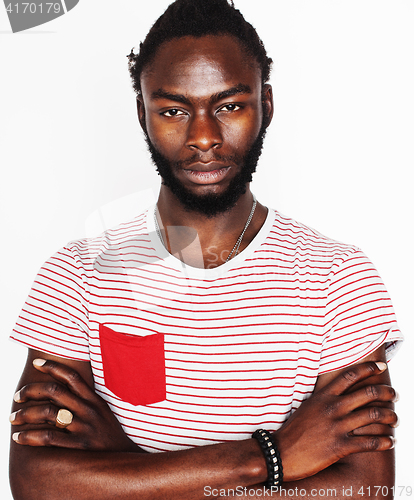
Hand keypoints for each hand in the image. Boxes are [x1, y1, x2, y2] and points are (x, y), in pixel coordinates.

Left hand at [10, 358, 138, 452]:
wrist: (127, 459)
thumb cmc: (110, 435)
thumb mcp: (103, 412)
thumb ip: (86, 401)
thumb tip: (63, 391)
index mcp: (94, 400)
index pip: (72, 376)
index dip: (53, 367)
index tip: (38, 363)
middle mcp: (89, 410)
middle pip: (55, 391)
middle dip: (31, 391)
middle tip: (18, 395)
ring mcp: (84, 427)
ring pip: (48, 413)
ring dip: (25, 413)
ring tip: (13, 418)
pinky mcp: (80, 446)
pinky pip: (49, 437)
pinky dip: (30, 436)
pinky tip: (19, 437)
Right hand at [274, 361, 397, 481]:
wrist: (282, 452)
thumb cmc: (294, 429)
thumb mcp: (307, 406)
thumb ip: (324, 398)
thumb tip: (337, 394)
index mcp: (324, 396)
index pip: (350, 375)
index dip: (368, 368)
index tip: (380, 367)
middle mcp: (333, 408)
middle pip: (368, 393)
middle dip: (386, 392)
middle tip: (394, 394)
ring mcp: (337, 426)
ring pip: (374, 416)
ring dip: (390, 417)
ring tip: (395, 419)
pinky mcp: (340, 446)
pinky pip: (370, 442)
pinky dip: (385, 441)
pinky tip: (390, 441)